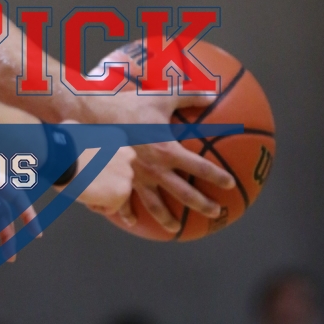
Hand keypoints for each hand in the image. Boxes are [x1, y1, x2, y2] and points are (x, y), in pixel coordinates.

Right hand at [80, 91, 234, 234]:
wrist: (92, 115)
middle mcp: (154, 169)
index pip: (199, 167)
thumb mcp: (160, 96)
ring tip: (175, 229)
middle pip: (183, 193)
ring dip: (166, 219)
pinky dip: (127, 213)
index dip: (217, 176)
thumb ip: (188, 96)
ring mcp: (135, 177)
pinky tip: (131, 221)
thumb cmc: (128, 105)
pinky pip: (122, 201)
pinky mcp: (117, 178)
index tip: (230, 184)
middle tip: (216, 212)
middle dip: (202, 204)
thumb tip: (213, 94)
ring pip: (154, 205)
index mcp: (167, 151)